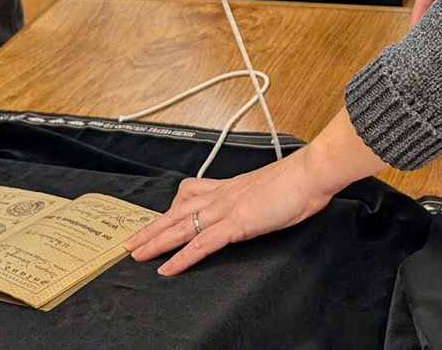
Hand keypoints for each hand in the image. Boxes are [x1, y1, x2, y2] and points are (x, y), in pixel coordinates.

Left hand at [126, 151, 330, 275]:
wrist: (310, 174)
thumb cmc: (298, 182)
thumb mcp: (269, 188)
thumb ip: (256, 197)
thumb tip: (255, 204)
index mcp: (231, 187)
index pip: (192, 195)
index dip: (171, 208)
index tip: (158, 216)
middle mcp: (223, 195)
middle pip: (178, 211)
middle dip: (152, 227)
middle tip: (131, 240)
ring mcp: (226, 209)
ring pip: (181, 226)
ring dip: (156, 241)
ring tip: (136, 253)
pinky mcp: (235, 224)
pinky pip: (201, 244)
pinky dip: (181, 258)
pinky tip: (167, 268)